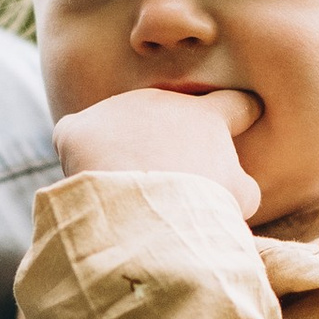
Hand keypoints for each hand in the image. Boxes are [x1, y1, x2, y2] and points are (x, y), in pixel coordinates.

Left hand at [53, 84, 262, 212]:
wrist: (146, 217)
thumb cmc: (200, 210)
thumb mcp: (238, 200)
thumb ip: (238, 184)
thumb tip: (234, 186)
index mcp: (206, 118)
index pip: (233, 103)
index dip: (239, 112)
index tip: (243, 117)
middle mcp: (161, 101)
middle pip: (165, 117)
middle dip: (163, 142)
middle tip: (161, 182)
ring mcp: (117, 109)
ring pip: (119, 129)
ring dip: (122, 151)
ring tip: (124, 191)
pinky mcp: (79, 128)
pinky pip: (75, 138)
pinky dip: (80, 157)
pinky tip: (88, 182)